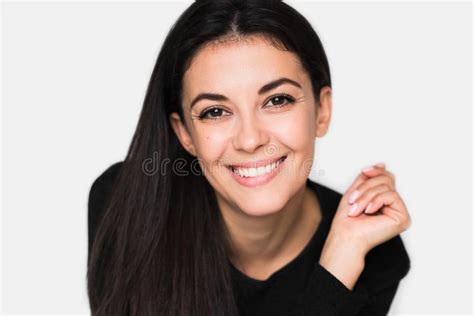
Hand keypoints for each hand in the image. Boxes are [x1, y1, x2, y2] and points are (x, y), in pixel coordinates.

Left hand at [319, 163, 411, 289]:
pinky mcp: (403, 218)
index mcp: (384, 200)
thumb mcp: (356, 191)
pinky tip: (368, 211)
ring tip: (356, 208)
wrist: (346, 236)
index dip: (376, 171)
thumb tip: (382, 164)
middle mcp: (394, 206)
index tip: (364, 171)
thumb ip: (368, 178)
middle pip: (386, 180)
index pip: (386, 177)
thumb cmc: (347, 219)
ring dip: (366, 195)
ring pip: (387, 187)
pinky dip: (376, 201)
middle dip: (366, 187)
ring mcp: (400, 212)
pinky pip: (391, 195)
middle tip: (353, 199)